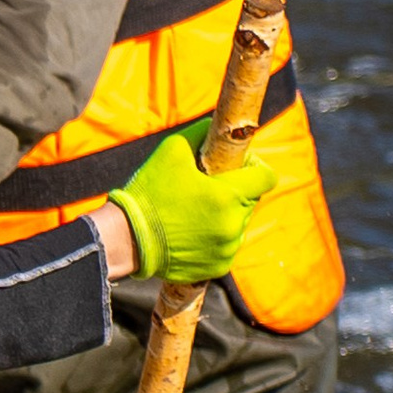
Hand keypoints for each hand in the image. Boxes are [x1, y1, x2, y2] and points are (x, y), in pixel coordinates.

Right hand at [108, 130, 273, 284]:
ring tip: (193, 214)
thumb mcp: (172, 149)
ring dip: (224, 216)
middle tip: (204, 190)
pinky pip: (226, 246)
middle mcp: (233, 224)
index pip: (267, 177)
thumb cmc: (149, 191)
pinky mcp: (218, 267)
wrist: (126, 239)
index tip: (238, 166)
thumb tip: (218, 125)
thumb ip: (202, 132)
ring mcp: (227, 248)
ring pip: (238, 224)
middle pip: (251, 200)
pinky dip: (214, 239)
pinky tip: (190, 234)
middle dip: (234, 192)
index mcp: (228, 195)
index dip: (255, 167)